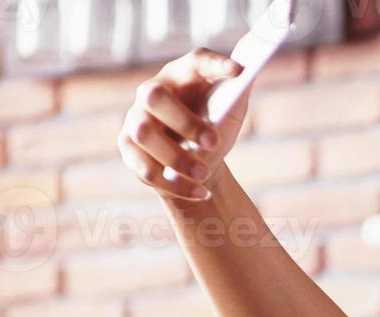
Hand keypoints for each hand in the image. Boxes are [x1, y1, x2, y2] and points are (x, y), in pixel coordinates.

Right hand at [118, 47, 250, 202]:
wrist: (200, 164)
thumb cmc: (215, 128)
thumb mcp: (230, 110)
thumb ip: (238, 91)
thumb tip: (250, 70)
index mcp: (182, 75)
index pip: (196, 61)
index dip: (214, 64)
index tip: (238, 72)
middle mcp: (152, 92)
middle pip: (154, 97)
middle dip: (185, 121)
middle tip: (213, 142)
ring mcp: (136, 119)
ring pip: (145, 134)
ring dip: (177, 157)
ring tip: (204, 173)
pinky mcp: (129, 148)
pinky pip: (145, 167)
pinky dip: (176, 184)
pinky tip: (199, 191)